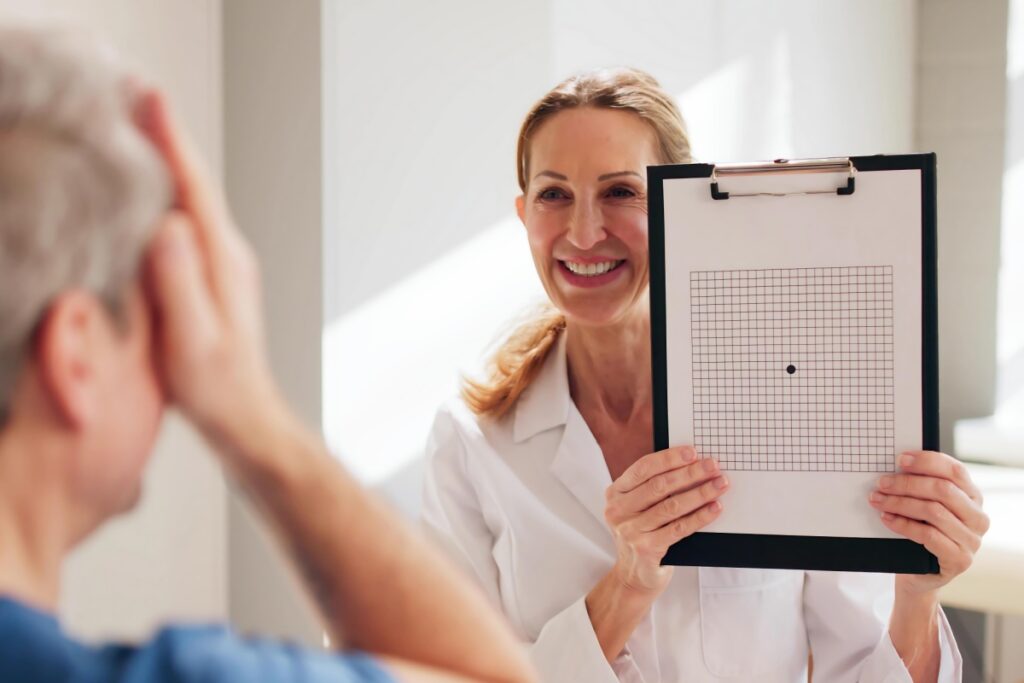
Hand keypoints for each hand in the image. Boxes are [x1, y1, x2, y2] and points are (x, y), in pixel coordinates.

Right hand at [136, 90, 283, 451]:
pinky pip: (189, 223)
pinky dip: (169, 195)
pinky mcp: (212, 279)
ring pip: (193, 200)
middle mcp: (228, 256)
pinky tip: (150, 195)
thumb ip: (181, 284)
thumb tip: (169, 226)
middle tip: (136, 94)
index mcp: (223, 262)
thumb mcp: (193, 340)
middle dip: (168, 137)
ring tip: (139, 127)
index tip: (151, 98)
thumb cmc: (218, 388)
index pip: (195, 188)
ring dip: (169, 161)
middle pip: (196, 183)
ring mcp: (223, 265)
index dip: (172, 140)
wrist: (246, 417)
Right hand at [604, 446, 727, 594]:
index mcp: (615, 493)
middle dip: (690, 473)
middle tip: (713, 466)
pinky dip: (700, 517)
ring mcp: (630, 531)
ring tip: (720, 485)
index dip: (669, 459)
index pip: (643, 468)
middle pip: (659, 486)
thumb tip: (691, 464)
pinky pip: (679, 528)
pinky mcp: (646, 549)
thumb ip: (653, 488)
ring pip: (671, 506)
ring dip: (700, 493)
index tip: (693, 452)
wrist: (634, 576)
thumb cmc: (642, 533)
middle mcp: (618, 510)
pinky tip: (714, 508)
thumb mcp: (637, 507)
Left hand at [869, 450, 988, 594]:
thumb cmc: (922, 531)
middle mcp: (977, 517)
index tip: (900, 459)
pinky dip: (903, 524)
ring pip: (934, 511)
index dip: (927, 462)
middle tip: (882, 483)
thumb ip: (921, 487)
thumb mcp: (924, 505)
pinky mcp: (959, 559)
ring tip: (878, 500)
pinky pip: (928, 536)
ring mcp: (971, 540)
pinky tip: (887, 518)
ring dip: (900, 503)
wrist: (921, 572)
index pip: (955, 471)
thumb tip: (895, 466)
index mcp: (972, 497)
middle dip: (907, 484)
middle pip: (943, 490)